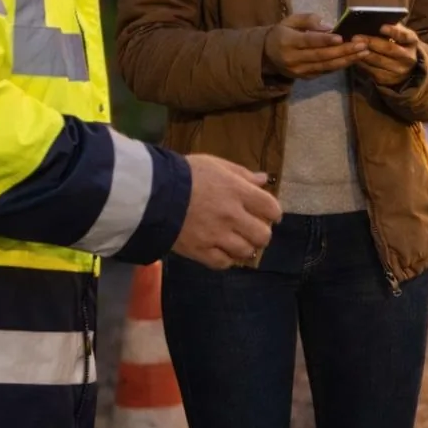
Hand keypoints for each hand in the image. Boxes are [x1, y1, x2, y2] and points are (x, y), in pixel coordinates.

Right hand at [172, 154, 282, 269]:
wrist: (153, 193)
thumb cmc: (186, 173)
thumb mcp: (215, 164)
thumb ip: (241, 174)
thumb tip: (264, 180)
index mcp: (238, 191)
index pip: (271, 208)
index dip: (274, 213)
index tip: (270, 214)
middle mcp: (232, 216)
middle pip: (263, 235)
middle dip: (262, 233)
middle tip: (253, 229)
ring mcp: (217, 236)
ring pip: (246, 252)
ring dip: (246, 246)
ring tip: (238, 240)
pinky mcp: (201, 251)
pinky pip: (224, 263)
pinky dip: (227, 259)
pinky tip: (223, 251)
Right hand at [263, 12, 367, 79]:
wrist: (267, 55)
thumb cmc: (282, 33)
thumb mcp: (290, 20)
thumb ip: (308, 20)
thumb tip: (329, 27)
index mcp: (287, 41)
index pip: (308, 41)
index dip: (325, 40)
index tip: (342, 38)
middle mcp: (293, 58)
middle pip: (321, 56)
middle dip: (343, 51)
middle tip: (362, 45)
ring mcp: (299, 70)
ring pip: (325, 66)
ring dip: (346, 60)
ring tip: (363, 53)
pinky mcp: (305, 77)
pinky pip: (325, 72)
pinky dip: (340, 66)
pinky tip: (353, 59)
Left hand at [354, 22, 419, 86]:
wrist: (405, 67)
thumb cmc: (398, 44)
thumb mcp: (400, 34)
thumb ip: (391, 27)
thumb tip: (373, 20)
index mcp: (412, 42)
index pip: (404, 36)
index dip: (393, 31)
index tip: (381, 27)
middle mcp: (408, 57)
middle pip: (389, 49)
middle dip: (371, 42)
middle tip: (356, 37)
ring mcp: (399, 70)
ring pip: (378, 61)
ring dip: (363, 53)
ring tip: (352, 46)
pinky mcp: (388, 79)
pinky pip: (372, 71)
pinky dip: (362, 63)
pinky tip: (355, 56)